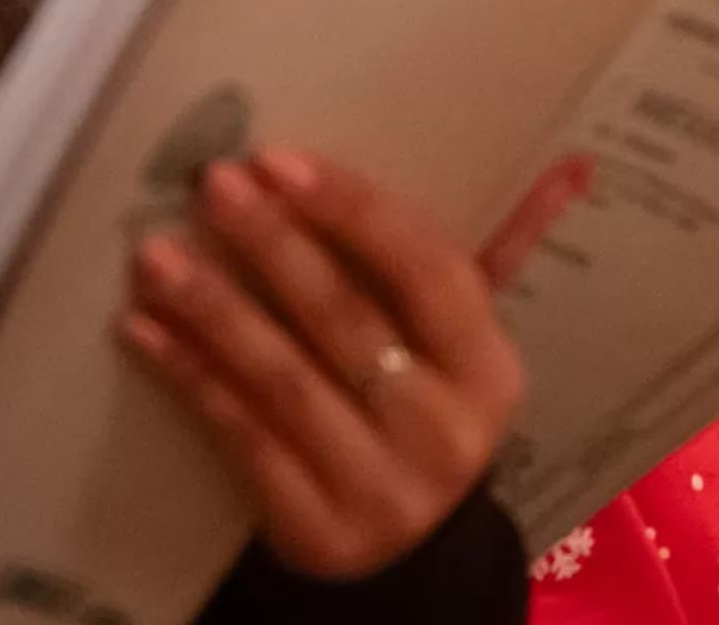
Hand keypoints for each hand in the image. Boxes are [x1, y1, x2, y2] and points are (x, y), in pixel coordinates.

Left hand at [119, 149, 588, 579]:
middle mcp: (443, 429)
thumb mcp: (464, 344)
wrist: (411, 557)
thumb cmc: (428, 411)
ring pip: (286, 381)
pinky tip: (144, 332)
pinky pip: (243, 439)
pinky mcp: (317, 528)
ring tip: (156, 256)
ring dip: (214, 310)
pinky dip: (190, 379)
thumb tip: (574, 161)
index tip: (278, 161)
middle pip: (348, 319)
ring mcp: (381, 486)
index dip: (352, 211)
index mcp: (488, 368)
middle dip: (273, 244)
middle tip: (210, 184)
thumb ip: (500, 251)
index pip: (428, 270)